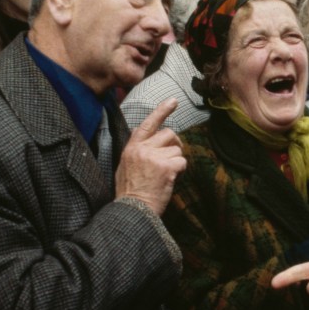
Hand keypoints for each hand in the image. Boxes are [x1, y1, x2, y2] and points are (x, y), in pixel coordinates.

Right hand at [115, 99, 186, 215]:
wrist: (132, 209)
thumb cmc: (130, 191)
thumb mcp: (126, 166)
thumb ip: (138, 150)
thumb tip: (148, 139)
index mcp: (132, 147)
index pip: (148, 124)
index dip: (162, 111)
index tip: (173, 101)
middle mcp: (143, 148)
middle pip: (169, 134)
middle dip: (175, 144)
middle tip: (172, 158)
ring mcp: (155, 156)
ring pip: (177, 149)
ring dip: (176, 161)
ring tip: (166, 174)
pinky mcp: (166, 166)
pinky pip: (182, 162)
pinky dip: (180, 171)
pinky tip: (170, 180)